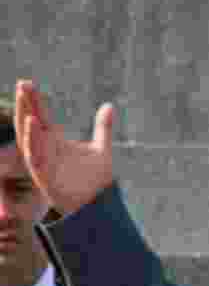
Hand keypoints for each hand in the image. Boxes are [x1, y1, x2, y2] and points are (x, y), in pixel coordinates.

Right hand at [14, 80, 114, 214]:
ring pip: (29, 139)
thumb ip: (103, 127)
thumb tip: (109, 105)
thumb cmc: (94, 178)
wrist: (98, 203)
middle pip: (30, 123)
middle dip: (25, 104)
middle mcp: (44, 150)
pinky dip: (33, 142)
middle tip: (22, 83)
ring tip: (26, 103)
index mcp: (54, 141)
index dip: (34, 100)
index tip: (27, 82)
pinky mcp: (45, 176)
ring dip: (26, 121)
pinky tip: (34, 126)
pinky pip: (35, 158)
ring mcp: (42, 163)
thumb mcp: (101, 147)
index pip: (40, 116)